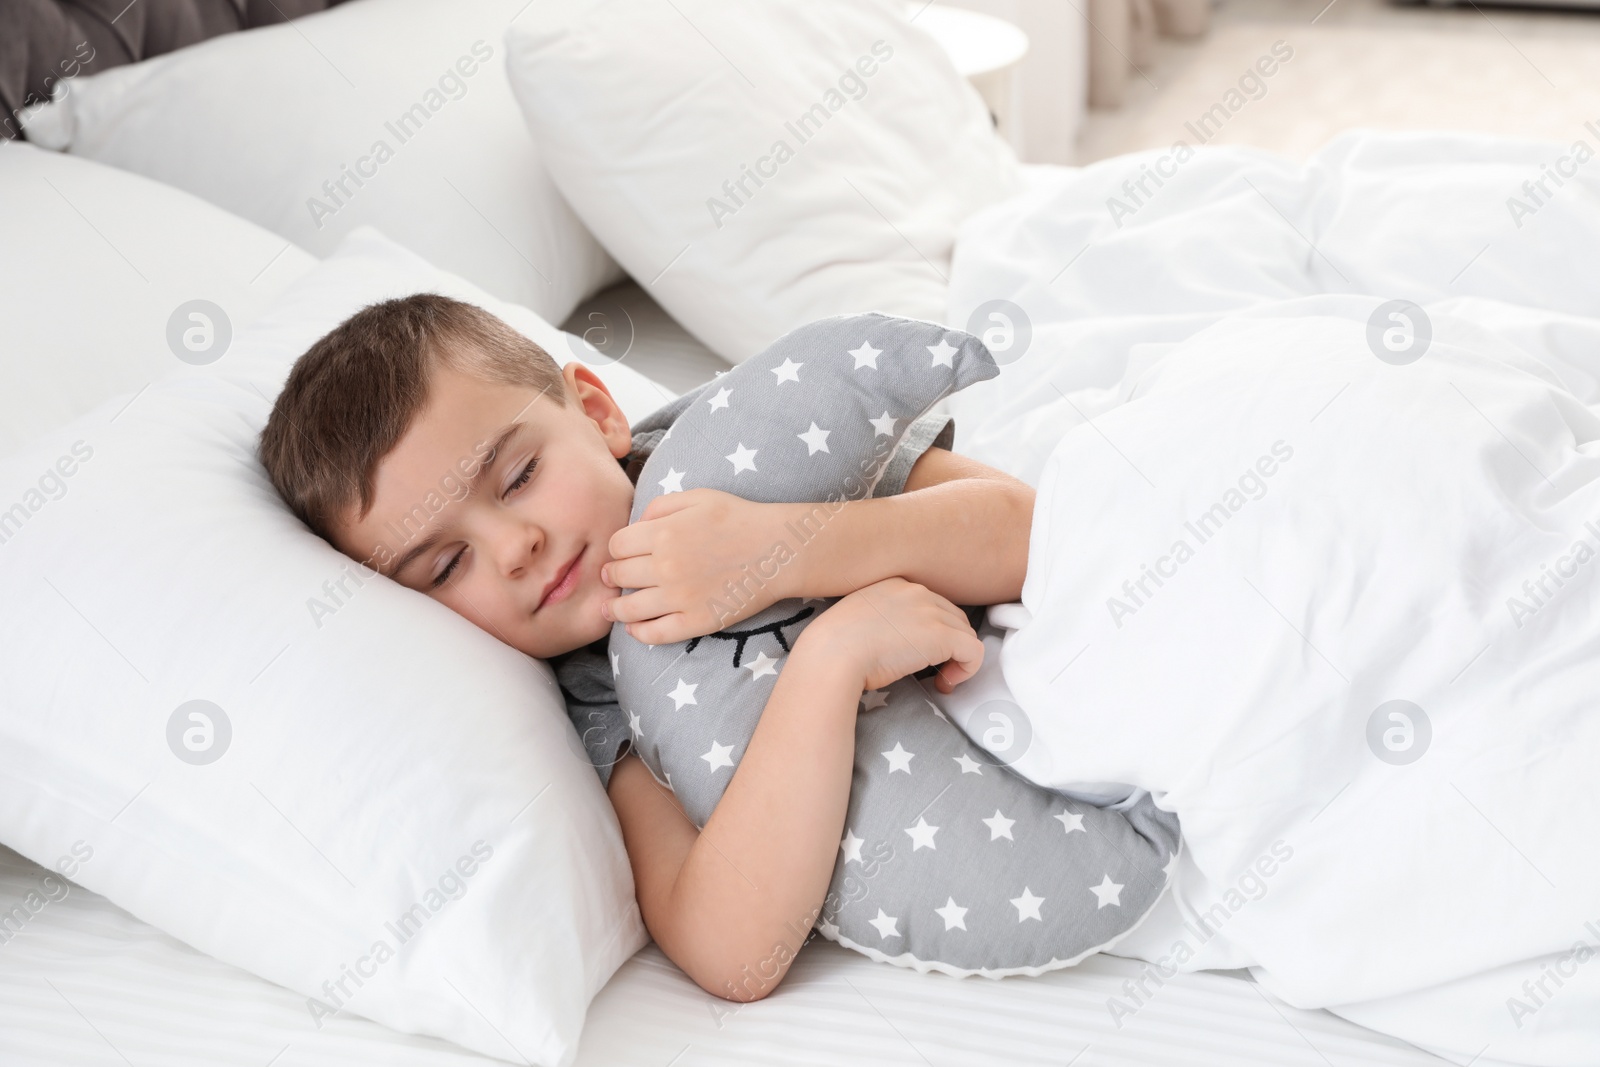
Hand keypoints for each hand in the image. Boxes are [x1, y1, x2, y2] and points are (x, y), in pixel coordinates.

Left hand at [603, 489, 807, 644]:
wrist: (779, 549)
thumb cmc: (739, 518)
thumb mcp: (698, 497)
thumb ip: (659, 506)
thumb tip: (634, 526)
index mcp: (663, 532)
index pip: (616, 545)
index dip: (616, 549)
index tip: (622, 553)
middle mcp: (666, 566)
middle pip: (619, 575)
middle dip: (612, 575)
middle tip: (612, 577)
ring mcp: (680, 597)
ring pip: (629, 609)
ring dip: (614, 608)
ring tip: (610, 608)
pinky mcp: (697, 621)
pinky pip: (655, 634)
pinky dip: (638, 633)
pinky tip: (633, 628)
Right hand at [801, 577, 983, 695]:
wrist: (831, 655)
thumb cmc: (834, 646)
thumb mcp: (857, 619)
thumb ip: (882, 620)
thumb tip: (897, 645)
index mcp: (895, 584)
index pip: (931, 604)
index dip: (932, 632)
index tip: (918, 653)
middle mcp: (916, 591)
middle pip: (953, 617)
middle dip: (949, 645)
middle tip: (934, 670)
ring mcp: (930, 611)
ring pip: (966, 634)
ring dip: (957, 659)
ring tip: (938, 680)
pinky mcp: (941, 636)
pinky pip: (973, 652)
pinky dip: (967, 670)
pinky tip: (945, 684)